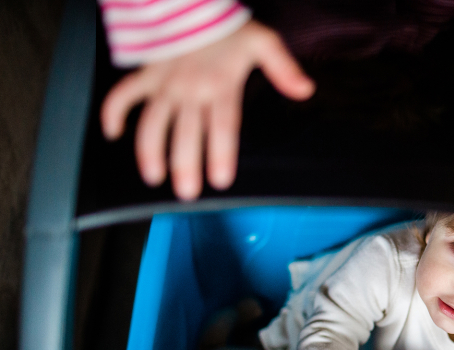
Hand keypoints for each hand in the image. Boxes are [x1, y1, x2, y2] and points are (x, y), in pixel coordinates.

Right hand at [101, 19, 314, 200]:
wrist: (191, 3)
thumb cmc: (230, 30)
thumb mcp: (263, 43)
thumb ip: (284, 69)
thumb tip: (307, 90)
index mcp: (221, 86)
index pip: (222, 126)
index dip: (220, 154)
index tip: (220, 180)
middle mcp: (190, 89)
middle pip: (186, 133)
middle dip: (185, 165)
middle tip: (187, 193)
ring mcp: (164, 84)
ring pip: (152, 121)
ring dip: (149, 150)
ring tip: (154, 177)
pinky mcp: (146, 76)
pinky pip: (123, 94)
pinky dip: (113, 112)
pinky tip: (113, 134)